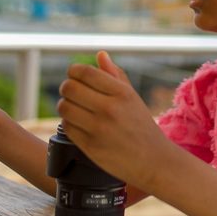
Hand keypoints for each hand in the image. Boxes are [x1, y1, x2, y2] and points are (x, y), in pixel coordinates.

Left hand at [58, 51, 171, 190]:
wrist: (153, 160)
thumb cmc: (141, 126)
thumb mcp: (133, 97)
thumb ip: (115, 75)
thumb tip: (100, 54)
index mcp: (121, 93)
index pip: (84, 72)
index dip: (73, 71)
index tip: (75, 76)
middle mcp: (109, 109)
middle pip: (69, 88)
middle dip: (67, 88)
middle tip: (72, 93)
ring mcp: (99, 129)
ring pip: (64, 107)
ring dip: (65, 106)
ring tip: (74, 109)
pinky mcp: (90, 146)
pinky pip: (67, 127)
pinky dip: (69, 123)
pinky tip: (79, 124)